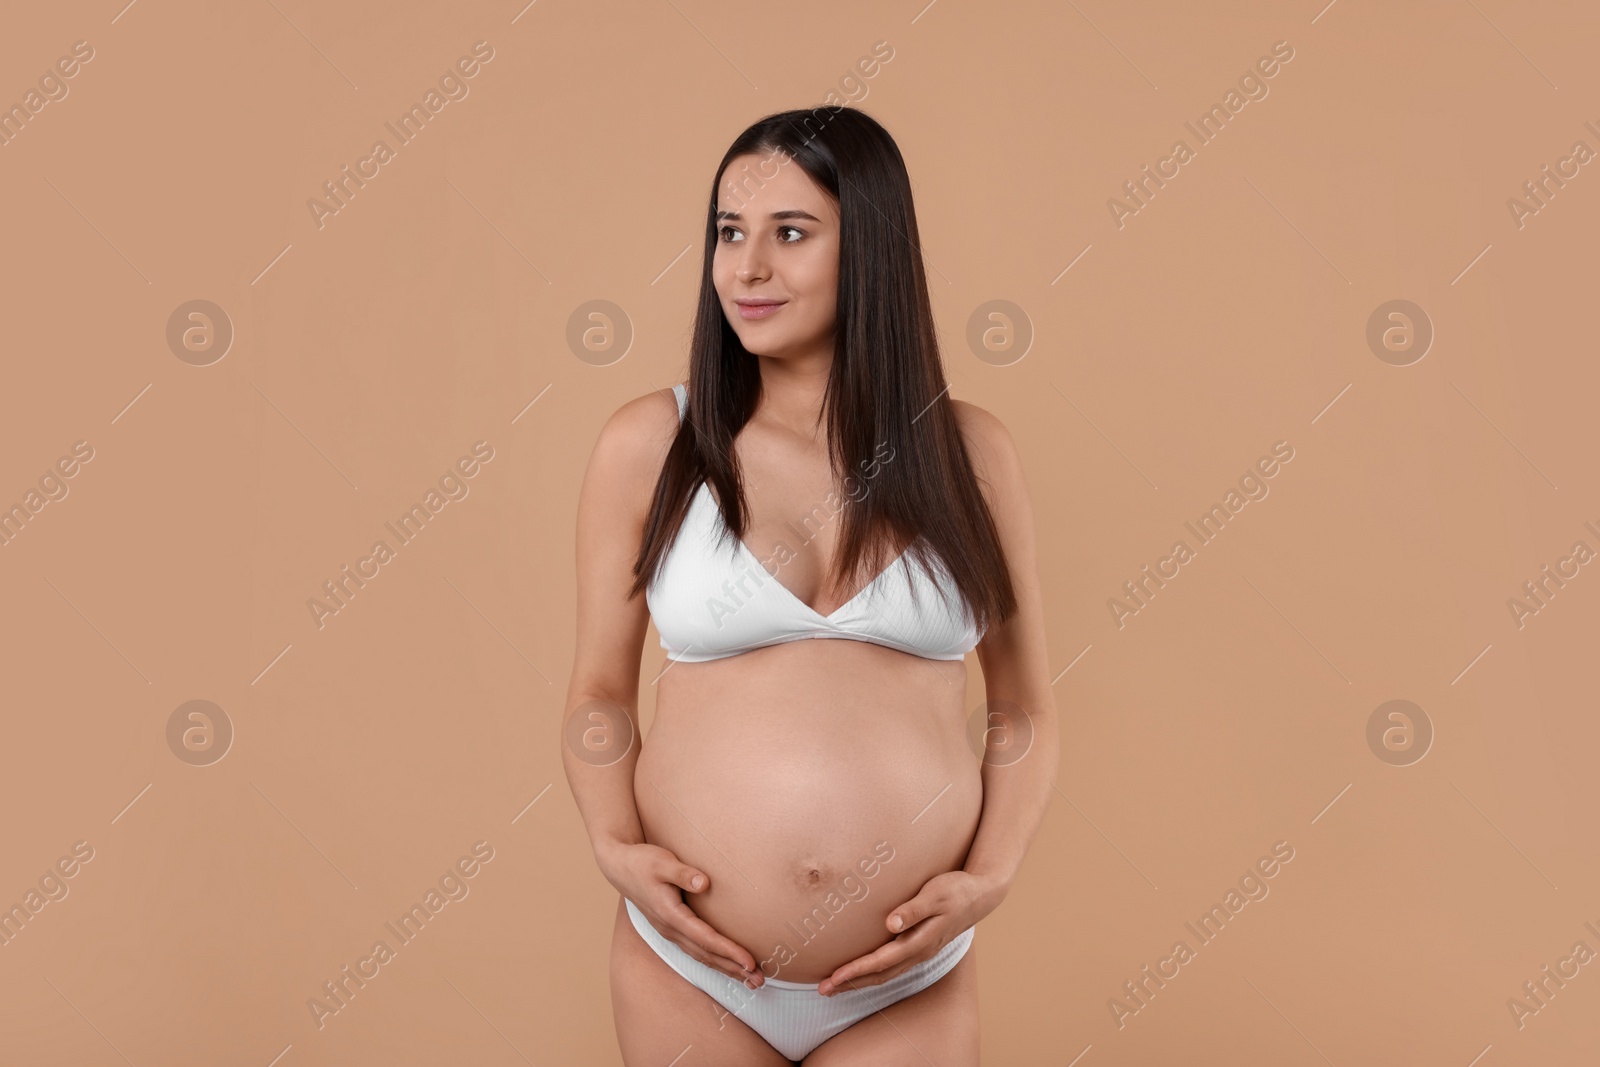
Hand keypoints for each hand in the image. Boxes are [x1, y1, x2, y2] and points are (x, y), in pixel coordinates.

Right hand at [596, 839, 765, 988]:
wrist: (620, 867)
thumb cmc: (642, 862)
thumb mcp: (662, 862)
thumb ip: (683, 873)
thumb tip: (704, 882)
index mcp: (671, 915)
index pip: (706, 939)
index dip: (729, 951)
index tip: (750, 962)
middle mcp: (671, 929)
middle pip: (707, 955)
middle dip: (734, 969)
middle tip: (760, 981)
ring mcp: (670, 931)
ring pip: (702, 956)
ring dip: (726, 969)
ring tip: (750, 980)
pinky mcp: (672, 928)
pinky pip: (696, 950)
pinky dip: (715, 960)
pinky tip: (728, 966)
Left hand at [816, 869, 1004, 996]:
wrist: (980, 895)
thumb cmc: (956, 890)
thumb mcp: (936, 894)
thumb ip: (913, 909)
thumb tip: (890, 923)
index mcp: (920, 941)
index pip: (881, 961)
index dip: (856, 971)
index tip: (834, 978)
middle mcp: (919, 952)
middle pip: (880, 975)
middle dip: (851, 983)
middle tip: (822, 990)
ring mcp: (920, 952)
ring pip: (886, 973)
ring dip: (860, 981)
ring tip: (835, 986)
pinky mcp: (919, 946)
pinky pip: (892, 966)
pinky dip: (873, 972)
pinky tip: (862, 970)